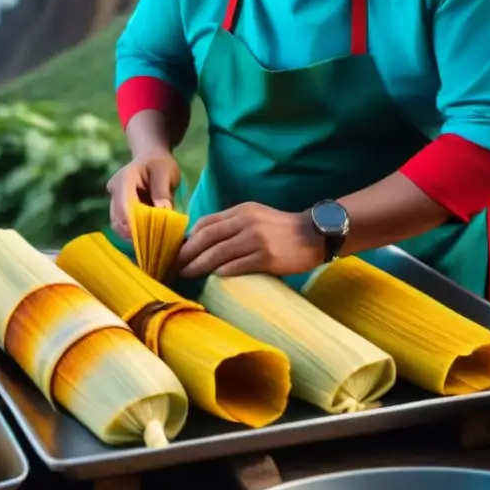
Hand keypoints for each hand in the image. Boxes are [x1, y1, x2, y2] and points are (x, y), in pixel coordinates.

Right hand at [107, 150, 180, 239]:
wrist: (152, 158)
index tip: (149, 238)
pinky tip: (151, 238)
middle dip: (135, 234)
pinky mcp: (121, 212)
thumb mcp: (166, 173)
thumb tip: (163, 213)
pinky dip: (137, 234)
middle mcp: (115, 193)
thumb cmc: (160, 164)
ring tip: (154, 242)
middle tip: (154, 245)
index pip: (124, 207)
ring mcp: (116, 203)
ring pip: (120, 227)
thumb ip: (163, 192)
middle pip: (118, 221)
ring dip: (135, 236)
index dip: (134, 225)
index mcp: (123, 181)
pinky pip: (125, 228)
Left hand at [174, 202, 324, 278]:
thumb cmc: (281, 230)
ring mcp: (256, 239)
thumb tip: (203, 241)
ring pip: (218, 253)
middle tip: (174, 266)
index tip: (177, 252)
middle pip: (207, 238)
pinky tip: (212, 278)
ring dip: (198, 265)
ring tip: (186, 275)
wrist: (314, 234)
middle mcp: (245, 222)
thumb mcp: (255, 217)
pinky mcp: (266, 256)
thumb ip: (232, 225)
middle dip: (187, 253)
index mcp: (240, 211)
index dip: (188, 238)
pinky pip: (237, 265)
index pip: (206, 223)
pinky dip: (222, 272)